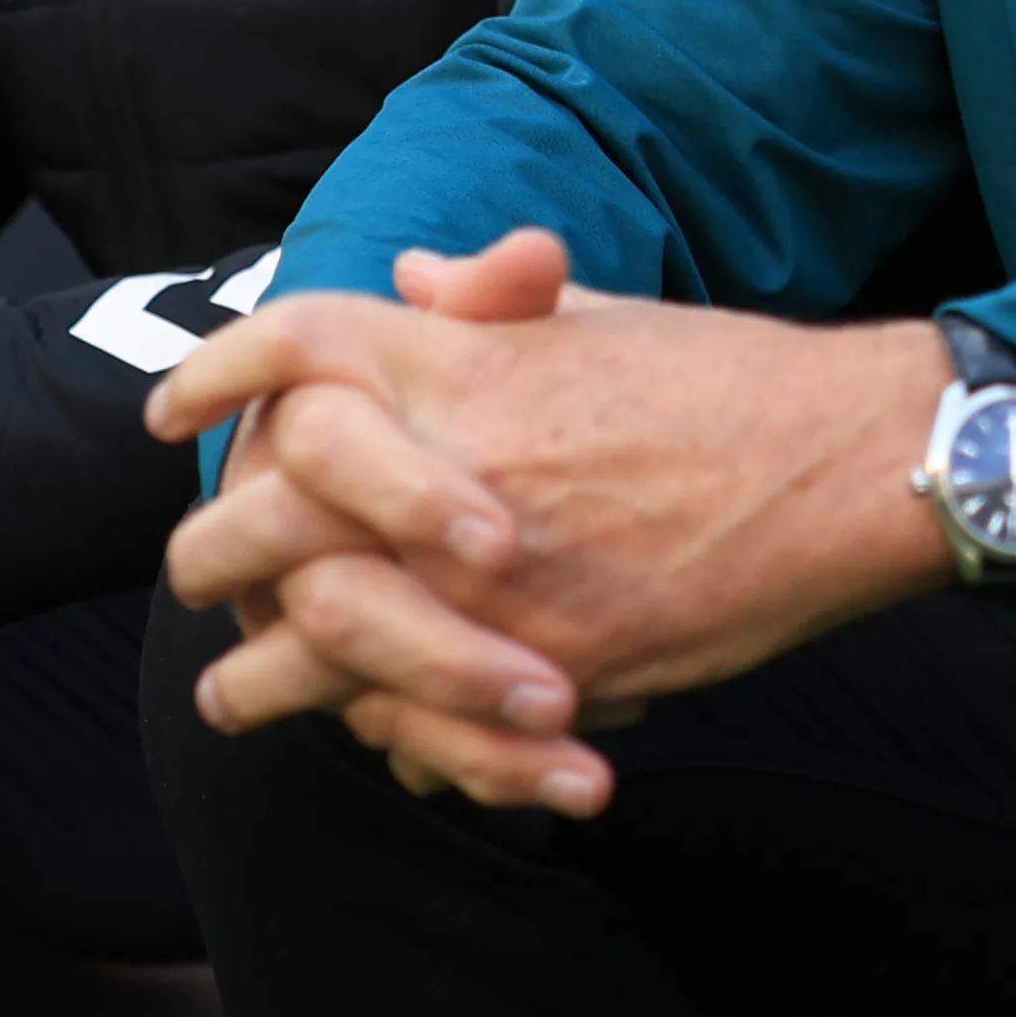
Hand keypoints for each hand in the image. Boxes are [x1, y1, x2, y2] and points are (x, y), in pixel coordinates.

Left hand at [151, 232, 956, 810]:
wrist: (845, 462)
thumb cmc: (723, 377)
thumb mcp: (593, 313)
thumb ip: (484, 307)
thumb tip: (406, 281)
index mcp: (459, 363)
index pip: (291, 354)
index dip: (215, 377)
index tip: (170, 413)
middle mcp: (453, 467)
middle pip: (266, 510)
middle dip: (212, 548)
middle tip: (197, 569)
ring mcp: (494, 580)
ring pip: (317, 642)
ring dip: (261, 672)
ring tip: (233, 688)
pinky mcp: (549, 668)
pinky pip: (421, 722)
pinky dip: (381, 735)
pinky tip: (364, 735)